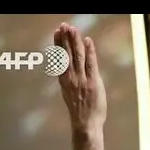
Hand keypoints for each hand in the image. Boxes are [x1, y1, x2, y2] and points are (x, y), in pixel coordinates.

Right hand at [54, 23, 106, 149]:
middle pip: (67, 54)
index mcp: (64, 80)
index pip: (60, 58)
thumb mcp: (69, 94)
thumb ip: (69, 81)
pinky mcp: (93, 83)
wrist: (86, 124)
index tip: (57, 32)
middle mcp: (71, 78)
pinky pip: (91, 64)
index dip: (58, 44)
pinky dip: (89, 51)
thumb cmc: (80, 111)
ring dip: (75, 41)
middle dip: (66, 38)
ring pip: (77, 56)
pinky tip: (88, 41)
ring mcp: (82, 80)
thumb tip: (68, 72)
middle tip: (65, 25)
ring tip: (73, 29)